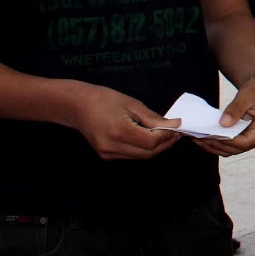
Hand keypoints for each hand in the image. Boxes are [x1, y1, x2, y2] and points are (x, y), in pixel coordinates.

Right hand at [67, 84, 184, 159]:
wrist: (76, 106)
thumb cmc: (104, 99)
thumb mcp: (132, 104)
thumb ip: (153, 118)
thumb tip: (173, 125)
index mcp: (119, 131)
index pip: (151, 141)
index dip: (167, 136)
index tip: (178, 127)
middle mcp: (113, 146)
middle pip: (148, 153)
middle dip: (165, 144)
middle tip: (176, 133)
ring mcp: (108, 153)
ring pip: (141, 156)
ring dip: (156, 148)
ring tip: (165, 135)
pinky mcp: (106, 155)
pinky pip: (131, 156)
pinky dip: (143, 149)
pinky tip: (149, 138)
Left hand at [195, 65, 254, 157]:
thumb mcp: (247, 94)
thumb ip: (236, 109)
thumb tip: (223, 124)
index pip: (243, 143)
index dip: (224, 142)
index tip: (207, 136)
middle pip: (236, 149)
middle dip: (215, 145)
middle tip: (197, 137)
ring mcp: (253, 138)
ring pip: (231, 149)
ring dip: (214, 146)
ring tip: (197, 138)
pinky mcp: (245, 135)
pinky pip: (230, 143)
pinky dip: (217, 142)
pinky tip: (205, 136)